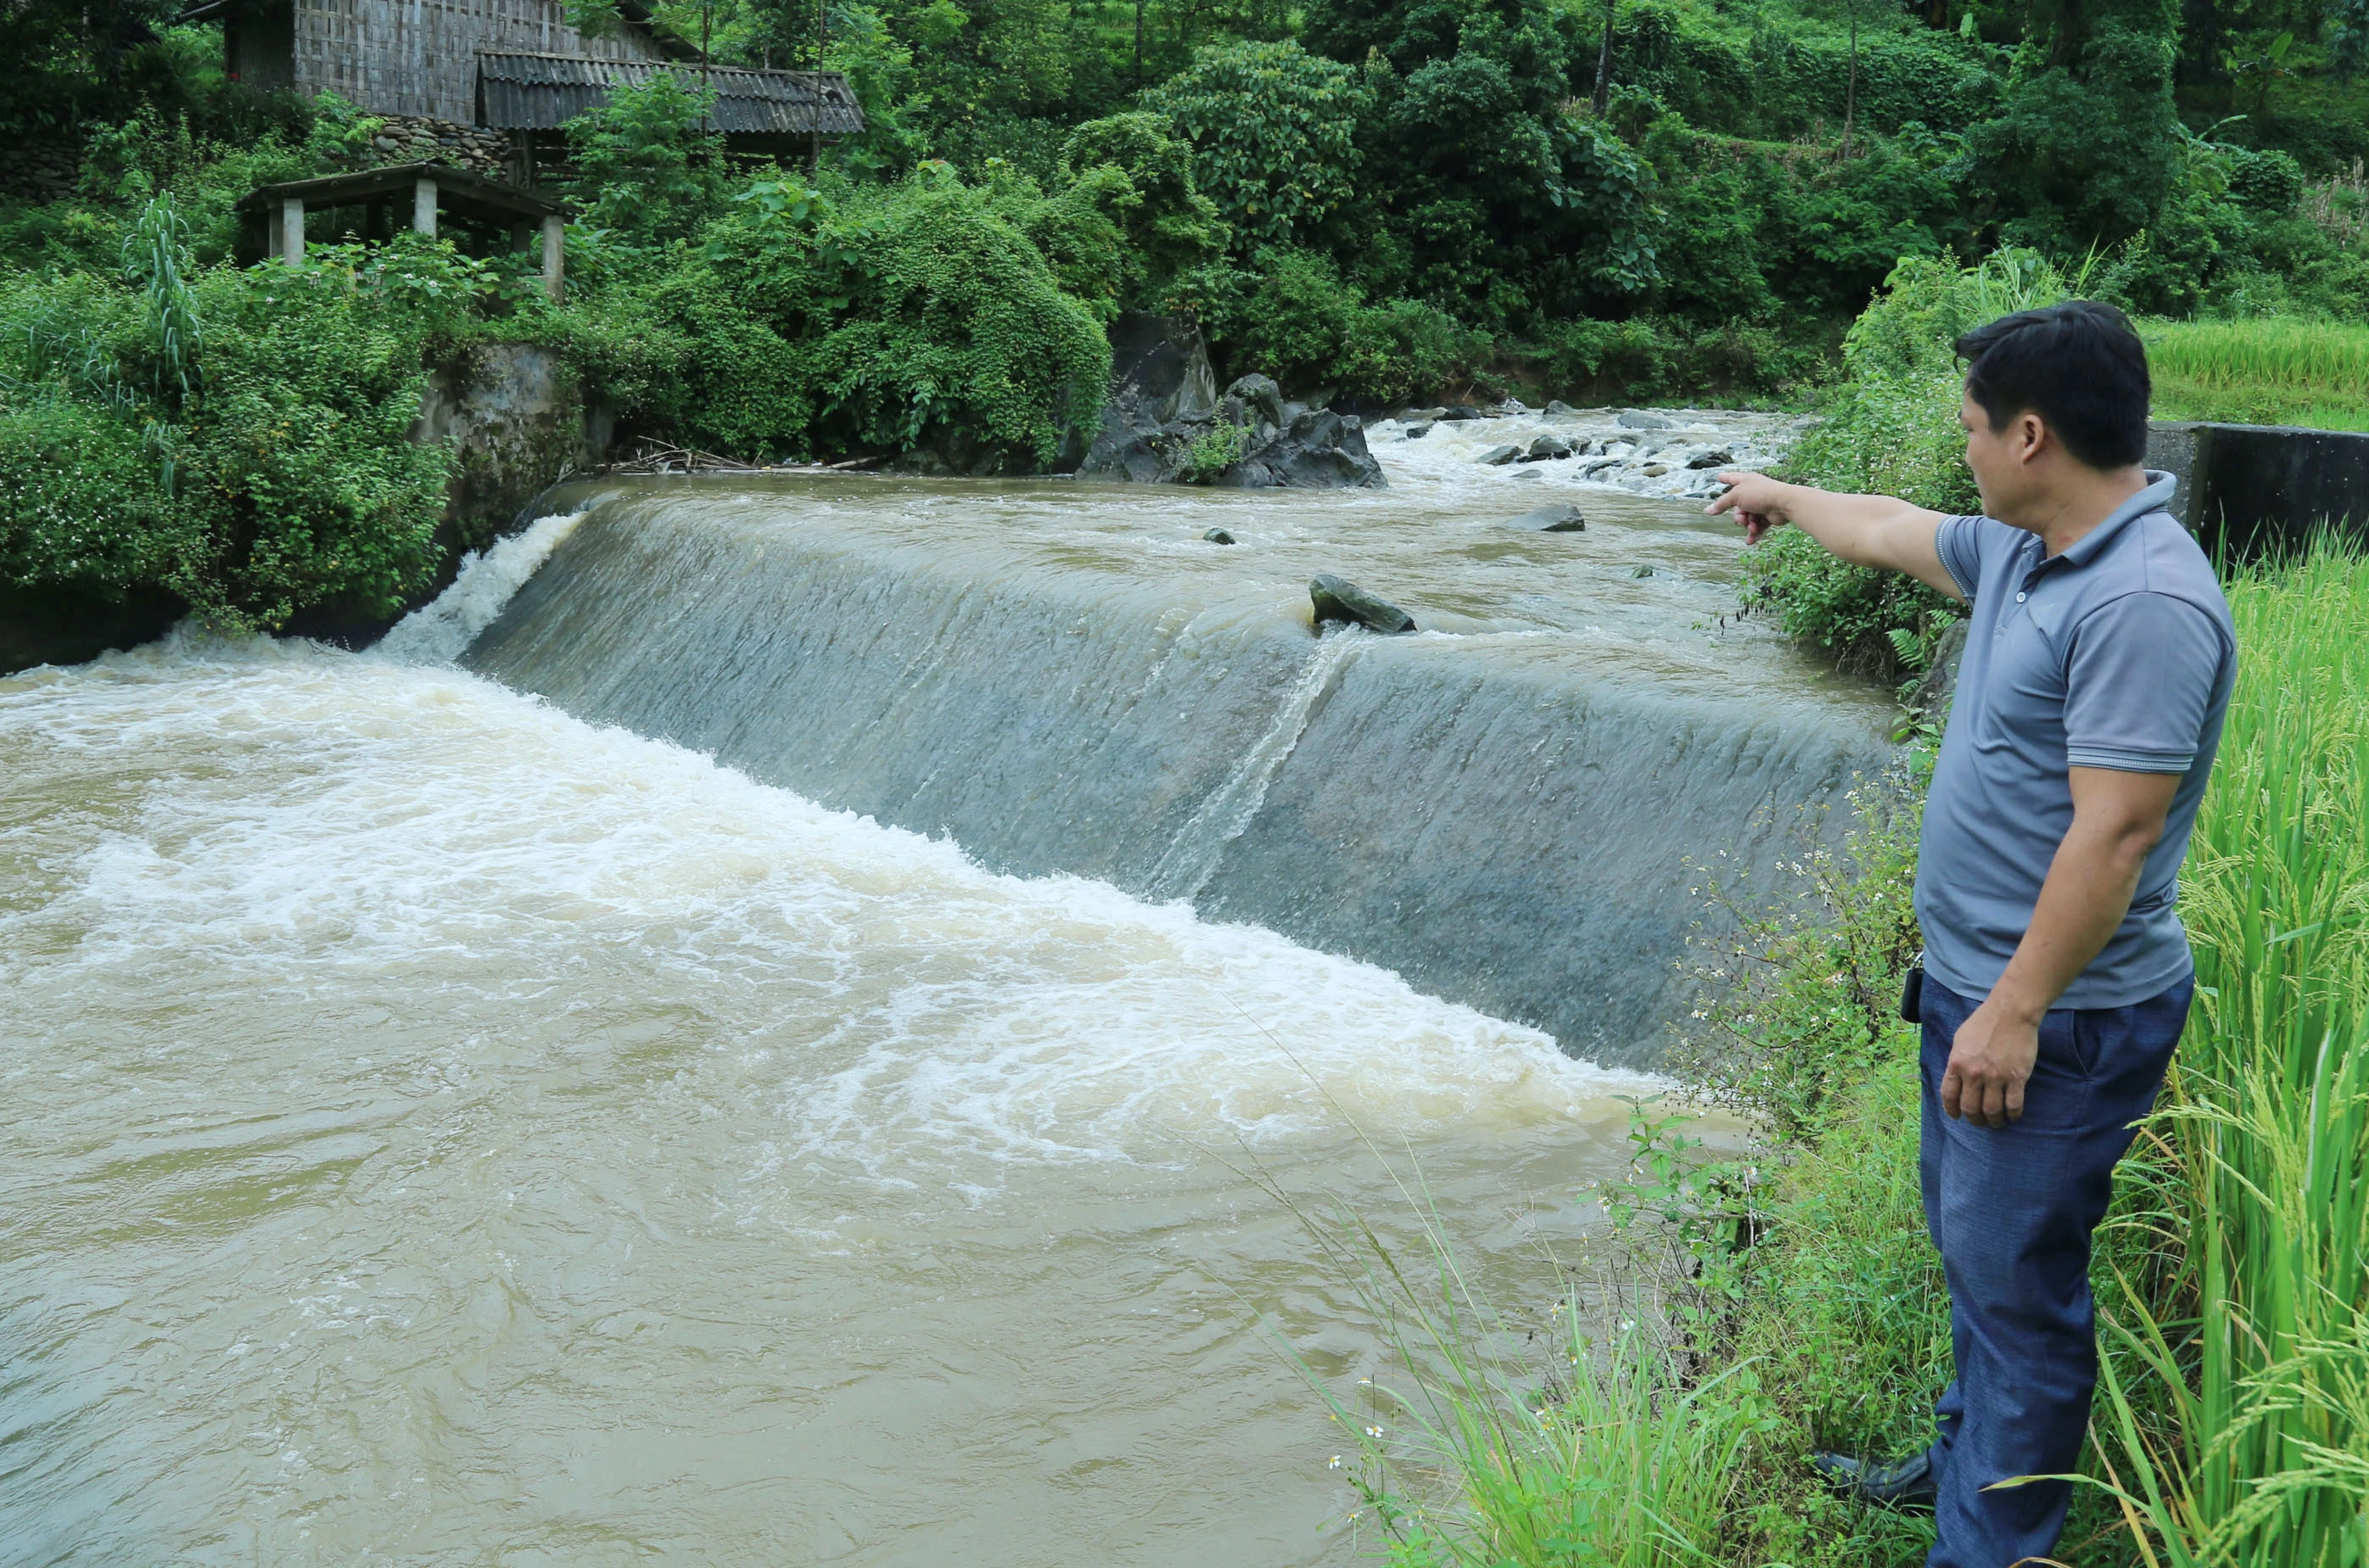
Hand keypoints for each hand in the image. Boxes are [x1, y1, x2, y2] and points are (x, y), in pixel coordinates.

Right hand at [1705, 470, 1792, 544]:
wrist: (1784, 503)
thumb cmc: (1761, 494)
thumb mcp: (1736, 496)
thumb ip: (1721, 504)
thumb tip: (1707, 510)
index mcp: (1746, 481)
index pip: (1732, 478)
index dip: (1725, 478)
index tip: (1719, 477)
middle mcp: (1753, 492)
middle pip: (1737, 507)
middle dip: (1738, 516)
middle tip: (1743, 519)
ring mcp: (1761, 504)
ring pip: (1747, 518)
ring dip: (1748, 525)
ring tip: (1752, 527)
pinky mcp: (1768, 516)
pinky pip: (1757, 527)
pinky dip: (1754, 533)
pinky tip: (1750, 540)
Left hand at [1942, 998, 2039, 1128]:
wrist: (2010, 1012)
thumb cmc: (1984, 1022)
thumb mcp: (1960, 1039)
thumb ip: (1957, 1060)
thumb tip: (1956, 1076)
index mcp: (1957, 1063)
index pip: (1949, 1095)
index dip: (1952, 1110)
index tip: (1957, 1116)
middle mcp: (1974, 1074)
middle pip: (1970, 1108)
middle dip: (1975, 1120)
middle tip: (1980, 1122)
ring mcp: (1995, 1077)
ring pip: (1992, 1111)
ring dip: (1994, 1121)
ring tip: (1997, 1123)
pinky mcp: (2017, 1078)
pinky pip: (2013, 1105)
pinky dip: (2012, 1115)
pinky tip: (2013, 1116)